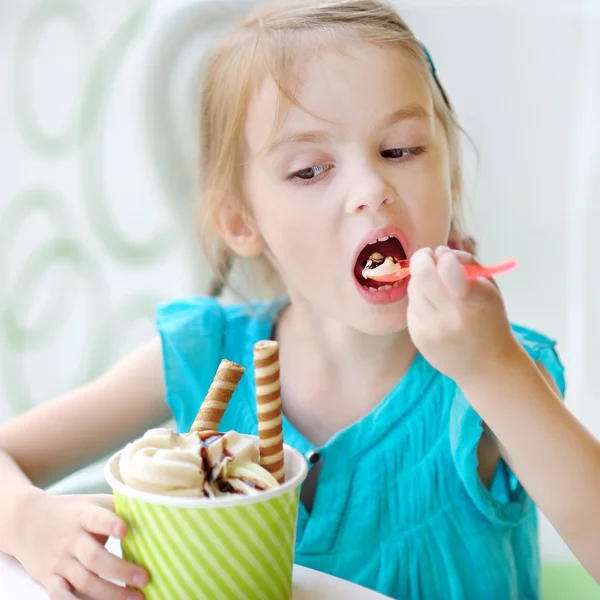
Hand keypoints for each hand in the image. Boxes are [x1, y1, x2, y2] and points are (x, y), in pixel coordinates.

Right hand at [10, 489, 146, 598]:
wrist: (26, 519)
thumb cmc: (72, 511)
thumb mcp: (92, 502)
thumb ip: (118, 509)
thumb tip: (153, 512)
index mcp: (83, 516)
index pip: (96, 518)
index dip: (110, 524)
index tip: (125, 530)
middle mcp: (70, 540)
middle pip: (94, 558)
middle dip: (120, 570)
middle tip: (145, 578)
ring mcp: (59, 561)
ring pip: (83, 581)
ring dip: (110, 594)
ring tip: (135, 597)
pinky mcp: (49, 578)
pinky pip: (61, 596)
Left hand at [406, 246, 519, 385]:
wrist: (486, 367)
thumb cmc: (490, 321)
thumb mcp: (490, 290)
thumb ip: (468, 265)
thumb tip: (439, 252)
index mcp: (474, 302)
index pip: (449, 269)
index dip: (444, 257)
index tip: (445, 256)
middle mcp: (450, 317)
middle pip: (422, 275)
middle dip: (421, 258)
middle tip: (426, 255)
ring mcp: (430, 328)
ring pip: (413, 288)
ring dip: (421, 280)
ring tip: (435, 285)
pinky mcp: (417, 336)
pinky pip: (412, 306)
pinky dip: (420, 300)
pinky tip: (433, 306)